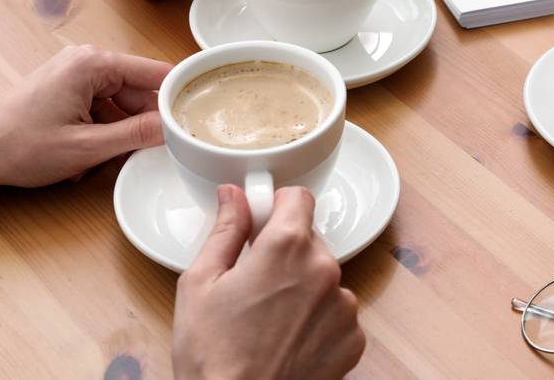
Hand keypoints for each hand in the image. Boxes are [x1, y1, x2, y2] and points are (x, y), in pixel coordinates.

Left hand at [0, 45, 170, 194]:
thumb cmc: (17, 146)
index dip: (179, 97)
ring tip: (103, 157)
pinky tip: (90, 154)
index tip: (198, 118)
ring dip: (121, 132)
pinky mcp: (70, 89)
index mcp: (93, 64)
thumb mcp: (86, 147)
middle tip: (147, 152)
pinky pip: (105, 108)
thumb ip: (136, 135)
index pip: (157, 73)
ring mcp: (77, 74)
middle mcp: (87, 61)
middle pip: (141, 90)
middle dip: (145, 123)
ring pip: (123, 104)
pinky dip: (104, 132)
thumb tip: (174, 127)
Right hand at [173, 186, 364, 379]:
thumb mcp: (201, 282)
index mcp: (287, 247)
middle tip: (254, 283)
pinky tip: (288, 338)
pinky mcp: (353, 337)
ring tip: (268, 319)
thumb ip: (225, 230)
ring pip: (323, 277)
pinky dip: (317, 320)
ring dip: (303, 287)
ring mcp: (343, 305)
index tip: (261, 222)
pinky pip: (337, 312)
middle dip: (284, 253)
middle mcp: (324, 270)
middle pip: (309, 239)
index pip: (298, 198)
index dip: (275, 207)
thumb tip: (233, 196)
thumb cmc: (213, 356)